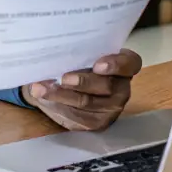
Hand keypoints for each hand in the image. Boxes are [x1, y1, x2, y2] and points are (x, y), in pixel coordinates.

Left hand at [22, 49, 141, 131]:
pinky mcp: (95, 123)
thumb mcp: (83, 53)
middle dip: (83, 82)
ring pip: (87, 102)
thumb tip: (59, 48)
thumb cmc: (79, 62)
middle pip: (107, 86)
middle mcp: (122, 88)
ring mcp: (111, 109)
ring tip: (41, 88)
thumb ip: (80, 51)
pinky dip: (57, 106)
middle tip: (63, 78)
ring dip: (61, 95)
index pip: (130, 64)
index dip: (116, 65)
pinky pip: (76, 116)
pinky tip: (44, 98)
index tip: (97, 65)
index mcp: (125, 66)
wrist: (68, 86)